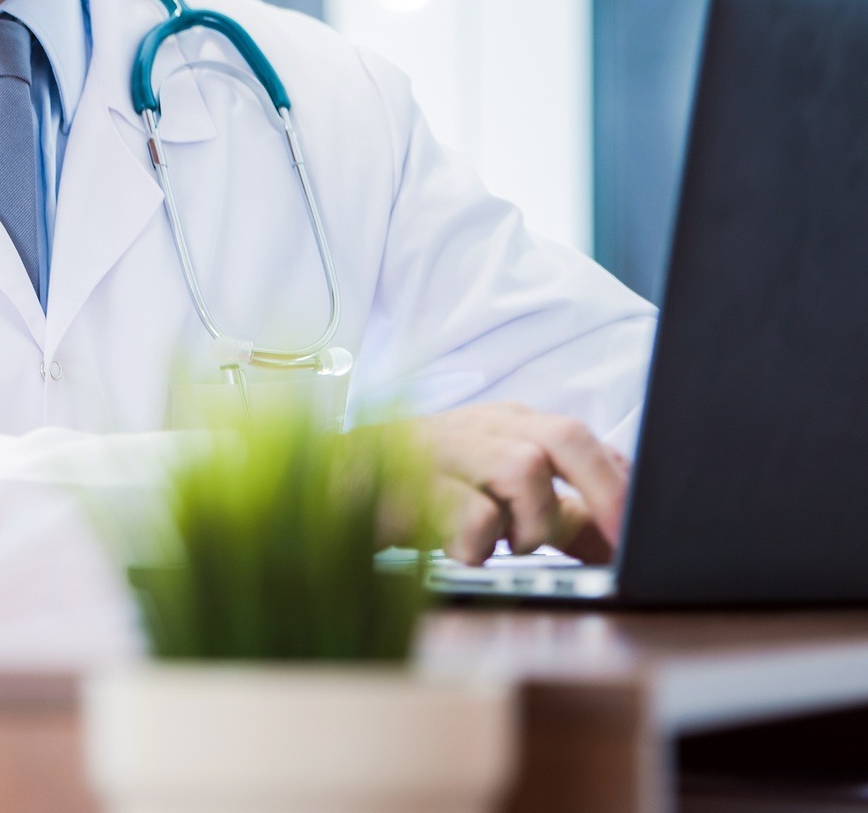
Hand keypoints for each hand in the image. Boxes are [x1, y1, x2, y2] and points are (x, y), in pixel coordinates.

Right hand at [417, 402, 629, 565]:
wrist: (332, 480)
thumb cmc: (424, 485)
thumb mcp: (499, 499)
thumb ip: (562, 520)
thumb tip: (620, 547)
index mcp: (510, 424)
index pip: (584, 439)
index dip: (621, 484)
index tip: (643, 531)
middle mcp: (481, 427)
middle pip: (562, 437)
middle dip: (602, 490)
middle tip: (617, 540)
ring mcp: (442, 450)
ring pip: (521, 467)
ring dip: (530, 522)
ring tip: (506, 545)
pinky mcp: (405, 483)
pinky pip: (468, 512)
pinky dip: (480, 543)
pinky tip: (463, 551)